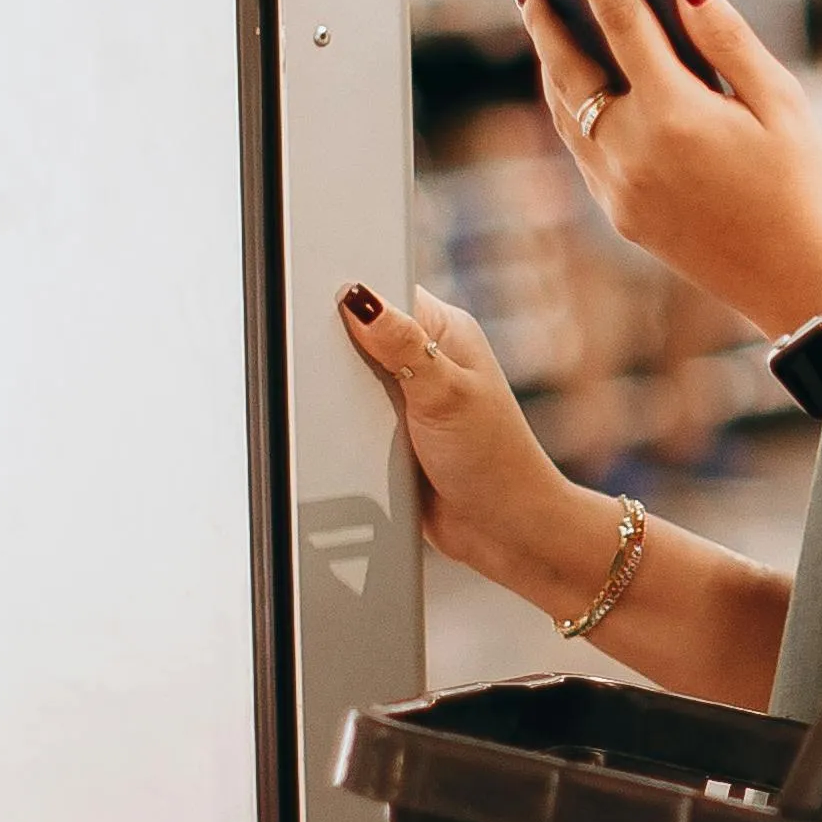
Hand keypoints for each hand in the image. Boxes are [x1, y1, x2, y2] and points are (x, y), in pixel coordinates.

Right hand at [332, 279, 620, 598]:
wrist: (503, 530)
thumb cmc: (495, 460)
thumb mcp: (444, 395)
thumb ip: (402, 344)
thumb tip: (359, 297)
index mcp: (446, 331)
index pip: (388, 292)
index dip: (353, 295)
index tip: (319, 303)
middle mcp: (428, 358)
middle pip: (361, 336)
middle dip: (340, 350)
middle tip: (325, 364)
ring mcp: (408, 397)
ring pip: (351, 380)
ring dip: (341, 395)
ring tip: (337, 405)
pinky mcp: (392, 434)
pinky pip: (353, 420)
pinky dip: (344, 427)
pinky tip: (339, 433)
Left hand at [519, 0, 821, 337]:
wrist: (801, 287)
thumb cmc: (804, 189)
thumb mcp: (783, 103)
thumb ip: (726, 38)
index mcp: (676, 115)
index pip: (619, 18)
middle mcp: (632, 150)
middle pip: (568, 64)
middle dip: (547, 12)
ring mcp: (618, 187)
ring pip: (563, 108)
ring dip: (550, 59)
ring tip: (545, 16)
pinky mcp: (619, 212)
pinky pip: (578, 145)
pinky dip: (569, 104)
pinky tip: (579, 81)